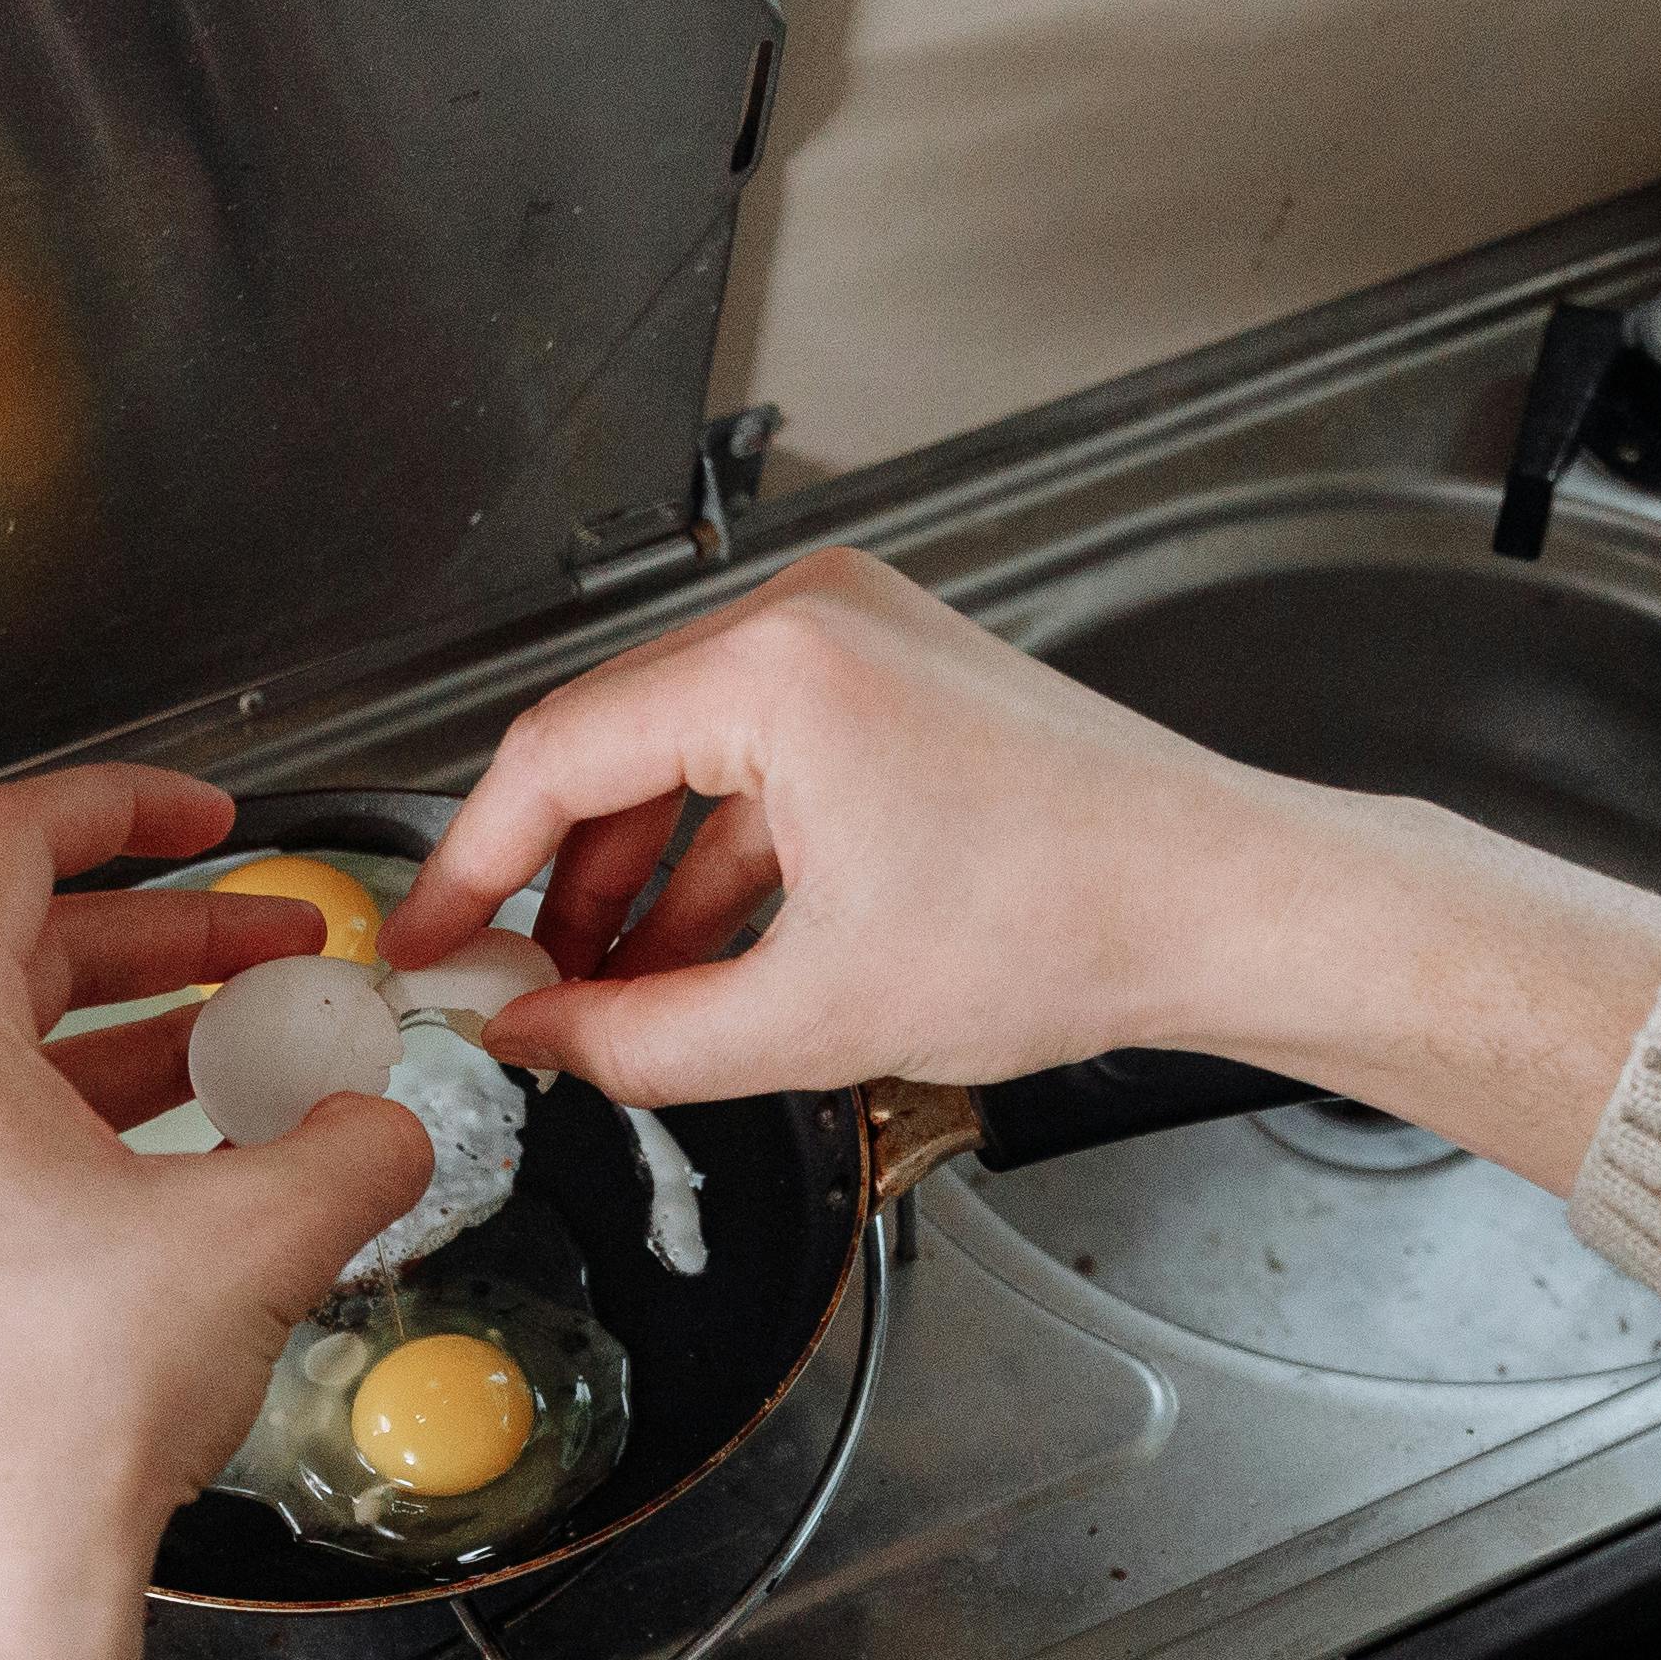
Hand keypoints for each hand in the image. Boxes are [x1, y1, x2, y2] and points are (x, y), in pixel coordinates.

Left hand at [0, 768, 428, 1659]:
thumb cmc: (62, 1413)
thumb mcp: (260, 1239)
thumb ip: (354, 1149)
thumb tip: (391, 1129)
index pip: (8, 845)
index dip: (127, 806)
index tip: (214, 817)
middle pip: (20, 956)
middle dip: (166, 944)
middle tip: (278, 956)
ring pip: (12, 1066)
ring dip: (141, 1048)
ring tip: (260, 1067)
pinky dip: (99, 1139)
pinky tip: (199, 1189)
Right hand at [383, 551, 1660, 1189]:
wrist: (1226, 904)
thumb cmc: (1072, 922)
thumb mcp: (812, 1016)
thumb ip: (635, 1038)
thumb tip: (534, 1042)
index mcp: (775, 665)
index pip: (555, 755)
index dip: (472, 866)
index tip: (434, 943)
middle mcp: (813, 618)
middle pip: (617, 750)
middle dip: (561, 886)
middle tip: (517, 990)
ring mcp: (864, 638)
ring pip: (691, 762)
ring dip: (645, 886)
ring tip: (612, 1001)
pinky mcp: (904, 678)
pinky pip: (767, 762)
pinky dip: (726, 861)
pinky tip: (704, 961)